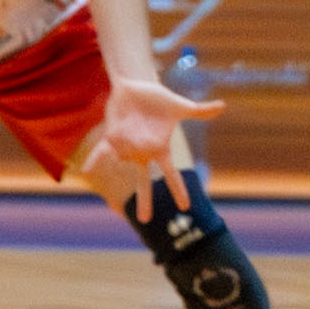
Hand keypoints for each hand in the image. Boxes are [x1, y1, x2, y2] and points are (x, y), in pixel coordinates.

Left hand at [82, 70, 226, 215]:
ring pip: (122, 166)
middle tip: (145, 221)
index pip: (171, 174)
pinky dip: (95, 161)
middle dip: (145, 200)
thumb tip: (223, 106)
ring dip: (122, 168)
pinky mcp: (112, 138)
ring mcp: (127, 147)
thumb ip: (200, 111)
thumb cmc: (157, 99)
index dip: (178, 189)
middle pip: (144, 182)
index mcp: (160, 149)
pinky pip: (102, 152)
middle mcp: (143, 152)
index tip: (186, 206)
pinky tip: (86, 171)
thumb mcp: (180, 106)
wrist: (134, 87)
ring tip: (113, 183)